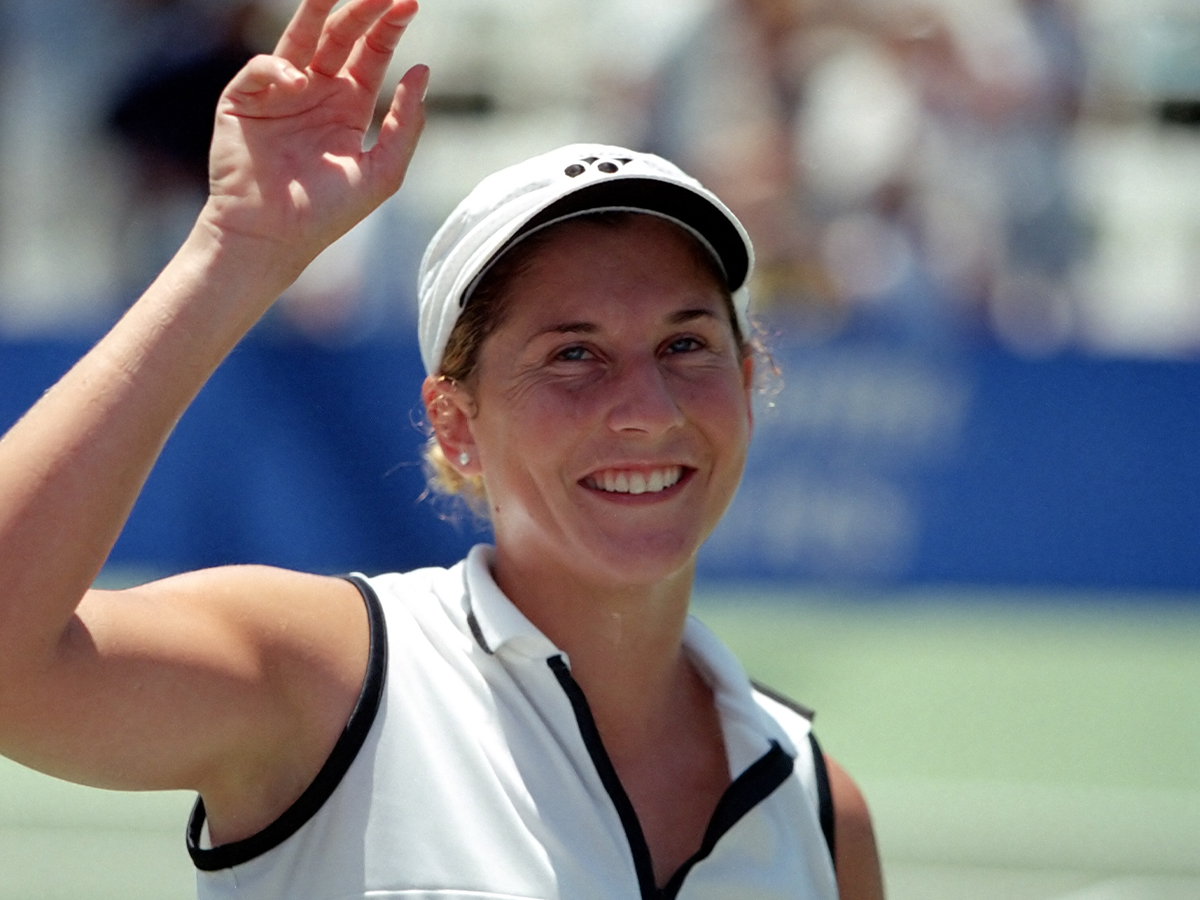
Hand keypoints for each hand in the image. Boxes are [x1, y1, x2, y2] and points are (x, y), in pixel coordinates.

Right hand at [202, 0, 427, 269]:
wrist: (272, 238)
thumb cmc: (328, 213)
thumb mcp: (382, 171)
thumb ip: (405, 123)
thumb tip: (422, 70)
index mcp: (347, 106)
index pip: (370, 54)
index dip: (389, 28)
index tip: (408, 4)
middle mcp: (314, 92)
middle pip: (340, 37)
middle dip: (361, 10)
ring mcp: (278, 93)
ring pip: (299, 37)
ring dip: (318, 10)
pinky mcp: (242, 101)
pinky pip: (261, 69)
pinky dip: (278, 69)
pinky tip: (297, 83)